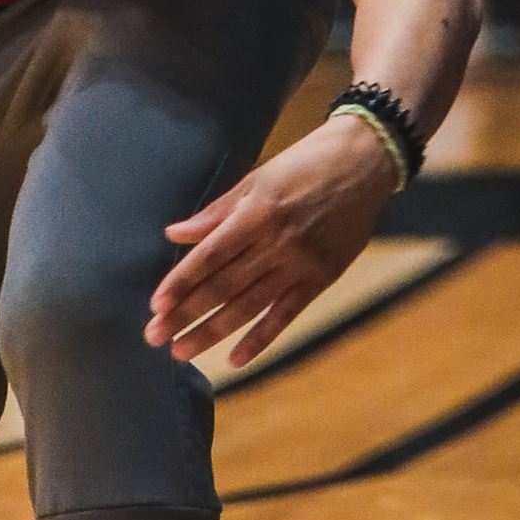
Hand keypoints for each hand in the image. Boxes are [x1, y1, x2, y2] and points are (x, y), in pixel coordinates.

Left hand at [146, 115, 401, 372]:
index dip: (181, 281)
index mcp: (258, 212)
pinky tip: (235, 359)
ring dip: (212, 332)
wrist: (366, 160)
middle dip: (186, 313)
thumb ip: (217, 211)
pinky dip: (260, 339)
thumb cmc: (306, 162)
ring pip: (249, 306)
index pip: (210, 255)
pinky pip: (286, 315)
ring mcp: (301, 263)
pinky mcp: (322, 277)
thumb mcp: (259, 177)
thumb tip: (174, 233)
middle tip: (153, 336)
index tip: (155, 304)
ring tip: (181, 351)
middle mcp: (278, 242)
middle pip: (223, 286)